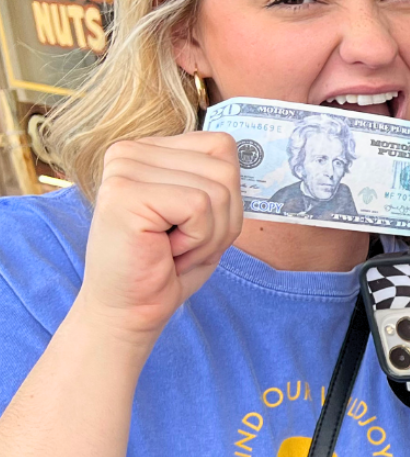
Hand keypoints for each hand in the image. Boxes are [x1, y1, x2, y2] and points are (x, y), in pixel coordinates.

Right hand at [78, 133, 242, 348]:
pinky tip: (166, 252)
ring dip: (210, 235)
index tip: (192, 224)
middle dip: (223, 220)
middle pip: (225, 169)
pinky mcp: (124, 193)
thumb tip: (239, 148)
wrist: (130, 310)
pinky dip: (197, 240)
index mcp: (148, 149)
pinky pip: (200, 206)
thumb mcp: (205, 211)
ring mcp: (123, 168)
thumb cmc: (168, 265)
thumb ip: (218, 176)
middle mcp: (130, 151)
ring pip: (218, 190)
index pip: (222, 147)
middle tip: (184, 245)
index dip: (227, 196)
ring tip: (174, 250)